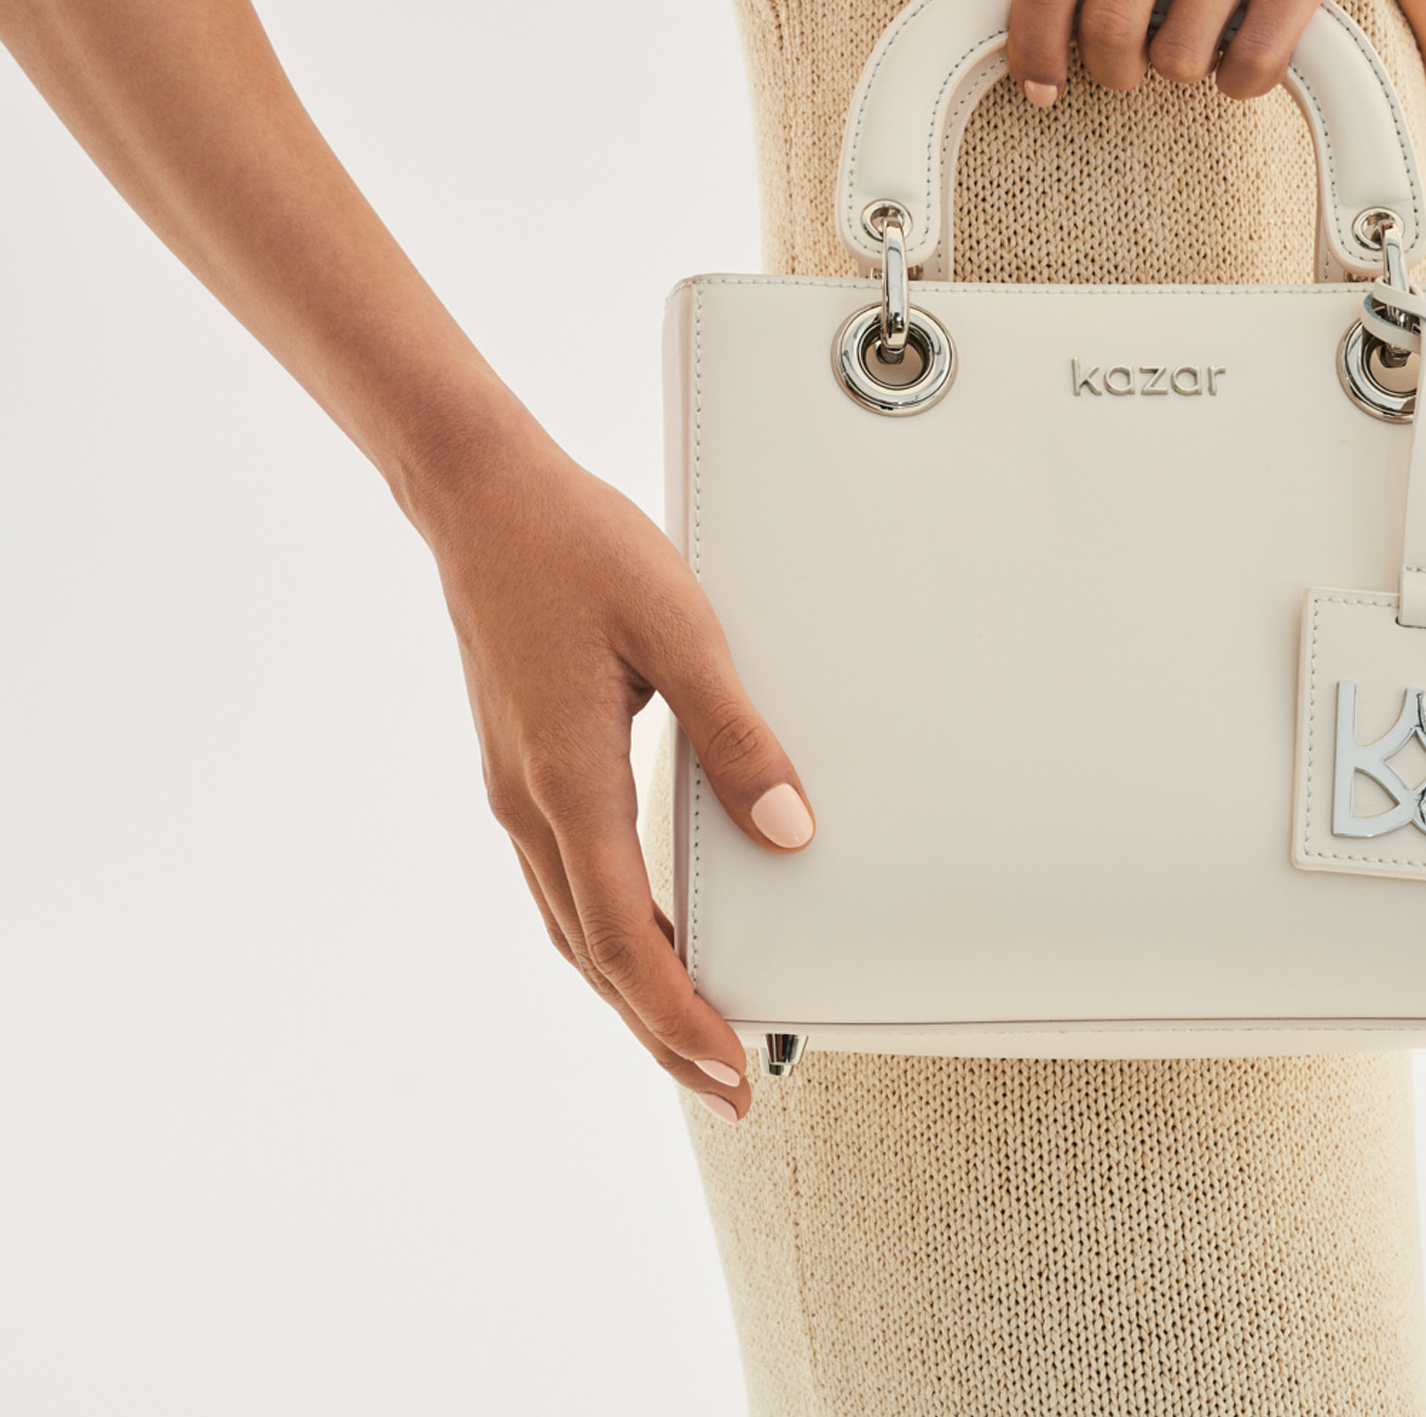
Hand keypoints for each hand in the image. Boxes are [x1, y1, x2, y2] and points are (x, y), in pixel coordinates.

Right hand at [419, 421, 812, 1122]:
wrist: (481, 498)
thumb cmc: (575, 547)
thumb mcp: (680, 628)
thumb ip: (735, 734)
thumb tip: (787, 827)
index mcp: (568, 780)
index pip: (626, 939)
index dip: (678, 1016)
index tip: (726, 1071)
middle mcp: (531, 802)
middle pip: (595, 954)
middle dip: (659, 1027)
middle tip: (723, 1083)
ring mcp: (517, 786)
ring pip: (573, 923)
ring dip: (631, 984)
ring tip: (691, 1024)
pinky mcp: (520, 763)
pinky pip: (565, 877)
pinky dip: (608, 928)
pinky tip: (645, 926)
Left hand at [1006, 0, 1425, 103]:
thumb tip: (1040, 34)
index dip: (1034, 44)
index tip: (1040, 85)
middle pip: (1109, 25)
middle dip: (1113, 69)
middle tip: (1129, 66)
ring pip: (1179, 53)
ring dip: (1183, 68)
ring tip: (1200, 34)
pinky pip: (1252, 61)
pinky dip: (1240, 79)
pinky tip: (1244, 51)